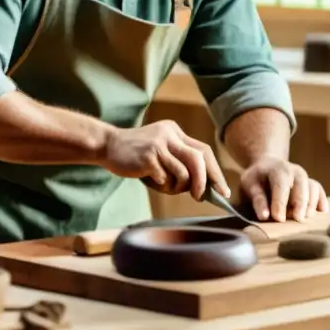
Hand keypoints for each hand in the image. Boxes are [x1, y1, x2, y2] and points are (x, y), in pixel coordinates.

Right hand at [102, 120, 229, 201]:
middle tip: (200, 197)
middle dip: (203, 182)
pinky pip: (165, 178)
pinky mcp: (148, 156)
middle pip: (198, 159)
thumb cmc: (136, 155)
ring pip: (183, 172)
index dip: (215, 172)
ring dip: (177, 187)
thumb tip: (203, 187)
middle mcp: (170, 134)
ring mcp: (159, 144)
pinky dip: (161, 185)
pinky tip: (151, 180)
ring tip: (164, 186)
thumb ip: (179, 161)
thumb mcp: (160, 150)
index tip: (222, 190)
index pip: (204, 151)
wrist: (107, 145)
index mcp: (175, 131)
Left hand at [238, 157, 328, 221]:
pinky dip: (322, 200)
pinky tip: (322, 211)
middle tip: (297, 219)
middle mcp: (294, 170)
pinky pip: (319, 190)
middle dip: (300, 203)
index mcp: (278, 169)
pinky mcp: (311, 183)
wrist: (267, 166)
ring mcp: (305, 176)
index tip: (278, 218)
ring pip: (313, 188)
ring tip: (303, 218)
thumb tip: (264, 216)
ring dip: (310, 204)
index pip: (281, 185)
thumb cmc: (257, 178)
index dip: (280, 202)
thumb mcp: (249, 184)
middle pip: (301, 185)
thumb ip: (257, 199)